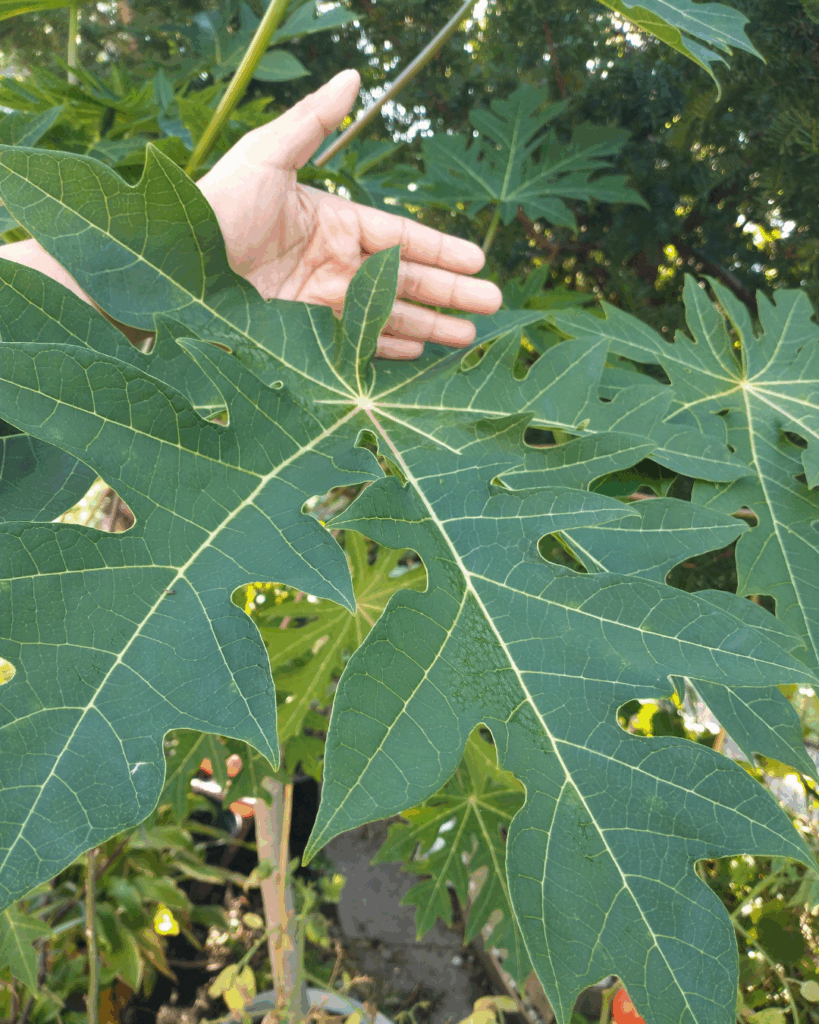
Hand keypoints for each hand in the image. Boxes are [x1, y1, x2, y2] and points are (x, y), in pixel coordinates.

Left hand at [196, 69, 501, 358]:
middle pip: (403, 280)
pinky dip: (385, 348)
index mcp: (330, 220)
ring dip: (428, 326)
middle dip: (449, 293)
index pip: (399, 236)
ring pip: (386, 316)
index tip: (477, 260)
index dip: (439, 249)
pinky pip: (353, 343)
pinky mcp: (301, 335)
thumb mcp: (265, 156)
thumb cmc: (214, 205)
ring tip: (466, 339)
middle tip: (492, 306)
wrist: (165, 267)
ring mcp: (318, 302)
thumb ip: (313, 123)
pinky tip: (417, 354)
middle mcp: (331, 263)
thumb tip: (355, 75)